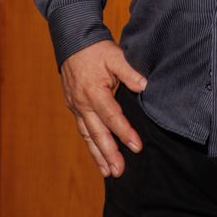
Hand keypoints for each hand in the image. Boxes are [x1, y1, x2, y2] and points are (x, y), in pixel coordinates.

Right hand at [59, 39, 146, 177]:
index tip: (137, 146)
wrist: (72, 43)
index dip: (125, 132)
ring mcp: (76, 107)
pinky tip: (97, 156)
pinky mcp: (75, 107)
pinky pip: (83, 130)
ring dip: (97, 155)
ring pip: (87, 136)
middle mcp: (82, 103)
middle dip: (109, 154)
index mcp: (94, 92)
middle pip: (97, 133)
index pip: (112, 117)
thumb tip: (144, 86)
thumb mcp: (115, 56)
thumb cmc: (96, 50)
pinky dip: (90, 144)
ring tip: (108, 173)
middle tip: (119, 171)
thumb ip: (130, 72)